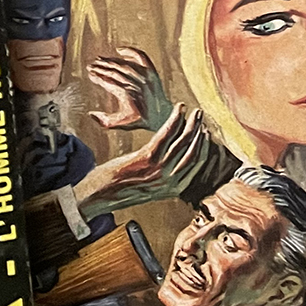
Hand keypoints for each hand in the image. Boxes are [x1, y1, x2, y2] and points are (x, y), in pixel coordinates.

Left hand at [73, 107, 209, 217]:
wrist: (101, 195)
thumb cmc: (121, 188)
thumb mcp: (149, 187)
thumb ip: (164, 178)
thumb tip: (172, 163)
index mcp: (173, 188)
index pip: (196, 164)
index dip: (202, 146)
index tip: (204, 133)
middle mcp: (170, 181)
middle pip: (193, 152)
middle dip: (200, 133)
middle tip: (202, 118)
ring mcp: (159, 170)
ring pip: (182, 142)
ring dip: (191, 124)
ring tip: (195, 112)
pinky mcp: (147, 159)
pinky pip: (166, 135)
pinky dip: (175, 120)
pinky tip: (179, 110)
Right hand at [86, 47, 172, 130]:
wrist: (162, 116)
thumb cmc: (141, 120)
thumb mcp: (122, 123)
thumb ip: (105, 121)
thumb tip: (90, 113)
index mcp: (127, 94)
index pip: (108, 82)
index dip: (97, 77)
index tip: (90, 74)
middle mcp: (135, 83)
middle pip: (114, 71)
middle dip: (100, 68)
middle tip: (90, 66)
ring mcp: (145, 76)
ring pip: (123, 64)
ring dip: (110, 61)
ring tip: (99, 59)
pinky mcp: (151, 71)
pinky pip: (140, 56)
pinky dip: (130, 51)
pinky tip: (119, 50)